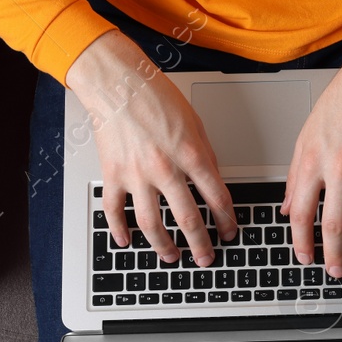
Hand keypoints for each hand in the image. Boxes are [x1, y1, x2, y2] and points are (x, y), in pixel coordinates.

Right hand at [65, 31, 238, 267]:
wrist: (118, 83)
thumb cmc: (157, 97)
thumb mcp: (195, 124)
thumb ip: (205, 155)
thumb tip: (212, 183)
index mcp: (191, 155)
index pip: (217, 197)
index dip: (227, 220)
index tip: (230, 231)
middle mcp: (165, 169)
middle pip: (188, 218)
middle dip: (201, 243)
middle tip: (206, 257)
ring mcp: (136, 175)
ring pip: (151, 224)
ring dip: (164, 246)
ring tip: (172, 256)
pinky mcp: (112, 175)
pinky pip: (114, 210)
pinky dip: (119, 230)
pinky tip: (126, 242)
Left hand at [283, 44, 341, 277]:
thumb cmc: (337, 108)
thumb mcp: (304, 140)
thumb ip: (295, 178)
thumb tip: (288, 209)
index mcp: (312, 163)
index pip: (301, 215)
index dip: (302, 242)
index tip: (305, 257)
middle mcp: (339, 167)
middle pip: (333, 225)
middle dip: (333, 256)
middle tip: (335, 271)